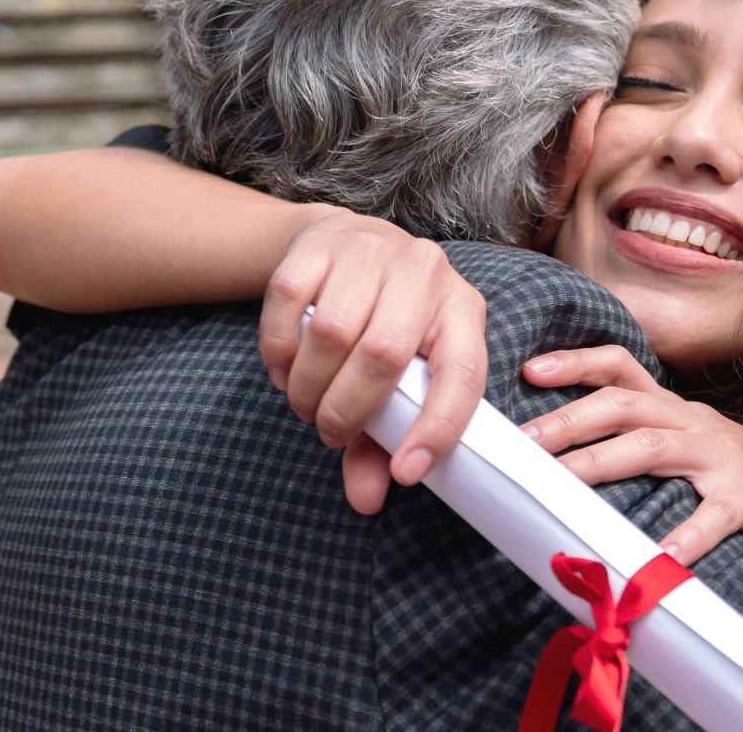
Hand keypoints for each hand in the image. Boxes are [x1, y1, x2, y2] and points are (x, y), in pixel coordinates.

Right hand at [259, 206, 487, 510]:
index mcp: (463, 311)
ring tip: (305, 403)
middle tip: (329, 432)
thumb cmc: (383, 326)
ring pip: (332, 331)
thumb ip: (383, 443)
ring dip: (310, 385)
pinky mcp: (321, 241)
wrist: (348, 243)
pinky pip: (289, 302)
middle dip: (348, 411)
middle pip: (384, 354)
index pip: (463, 374)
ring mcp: (374, 249)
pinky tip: (283, 371)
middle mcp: (427, 272)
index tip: (406, 471)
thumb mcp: (399, 380)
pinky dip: (279, 351)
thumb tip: (367, 500)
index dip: (437, 428)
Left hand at [519, 346, 742, 563]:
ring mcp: (722, 458)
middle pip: (623, 405)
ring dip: (601, 463)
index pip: (620, 368)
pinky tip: (660, 558)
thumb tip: (562, 462)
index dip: (575, 363)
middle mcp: (693, 423)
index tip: (528, 370)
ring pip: (653, 448)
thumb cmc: (739, 477)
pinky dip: (686, 536)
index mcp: (674, 410)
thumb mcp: (688, 448)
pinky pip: (714, 516)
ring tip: (561, 485)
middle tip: (522, 445)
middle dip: (567, 420)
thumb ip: (639, 445)